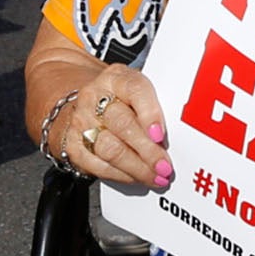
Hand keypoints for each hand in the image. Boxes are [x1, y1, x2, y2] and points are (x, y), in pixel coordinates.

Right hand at [45, 66, 172, 190]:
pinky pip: (98, 166)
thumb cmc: (121, 100)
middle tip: (165, 166)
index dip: (149, 112)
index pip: (135, 89)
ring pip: (110, 149)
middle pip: (122, 124)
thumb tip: (181, 132)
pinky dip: (121, 175)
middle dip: (147, 150)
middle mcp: (95, 97)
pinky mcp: (73, 146)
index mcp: (116, 78)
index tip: (161, 134)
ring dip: (137, 167)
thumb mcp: (138, 91)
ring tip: (155, 176)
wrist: (86, 105)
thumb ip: (157, 104)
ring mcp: (81, 122)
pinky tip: (136, 178)